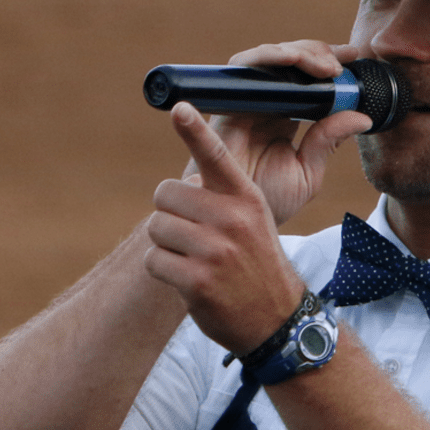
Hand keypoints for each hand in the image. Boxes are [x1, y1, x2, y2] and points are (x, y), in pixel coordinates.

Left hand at [140, 43, 372, 354]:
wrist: (275, 319)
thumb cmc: (257, 261)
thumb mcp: (258, 220)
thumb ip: (227, 195)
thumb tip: (259, 152)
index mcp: (246, 198)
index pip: (217, 157)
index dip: (196, 131)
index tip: (180, 109)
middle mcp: (232, 220)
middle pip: (166, 193)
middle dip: (170, 212)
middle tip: (191, 232)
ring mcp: (214, 250)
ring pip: (157, 227)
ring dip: (167, 244)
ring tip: (194, 257)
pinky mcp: (197, 280)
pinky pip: (155, 260)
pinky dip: (164, 270)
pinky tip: (189, 279)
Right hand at [210, 41, 374, 223]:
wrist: (235, 223)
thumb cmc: (265, 203)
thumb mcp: (308, 171)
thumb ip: (329, 140)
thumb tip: (362, 117)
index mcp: (283, 117)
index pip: (306, 78)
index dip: (328, 61)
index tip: (354, 56)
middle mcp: (263, 105)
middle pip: (288, 62)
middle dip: (316, 52)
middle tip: (341, 63)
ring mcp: (244, 103)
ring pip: (267, 58)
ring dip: (297, 53)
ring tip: (324, 67)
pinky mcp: (226, 105)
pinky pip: (243, 69)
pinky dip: (268, 58)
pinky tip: (293, 61)